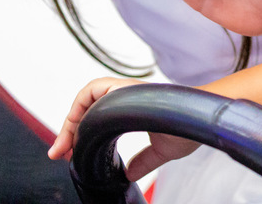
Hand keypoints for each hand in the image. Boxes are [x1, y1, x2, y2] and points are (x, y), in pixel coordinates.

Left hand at [48, 78, 198, 179]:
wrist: (201, 117)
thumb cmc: (188, 126)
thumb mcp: (160, 150)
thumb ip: (144, 161)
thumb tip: (130, 174)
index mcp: (132, 105)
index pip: (95, 113)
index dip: (77, 132)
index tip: (67, 154)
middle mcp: (127, 94)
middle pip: (86, 102)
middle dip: (68, 128)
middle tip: (59, 151)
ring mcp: (127, 89)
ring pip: (88, 92)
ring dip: (72, 116)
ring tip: (65, 142)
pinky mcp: (128, 88)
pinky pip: (97, 89)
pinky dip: (83, 103)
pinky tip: (80, 126)